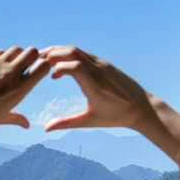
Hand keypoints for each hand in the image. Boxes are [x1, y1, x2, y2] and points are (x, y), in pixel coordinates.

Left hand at [0, 46, 54, 129]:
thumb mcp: (2, 118)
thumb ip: (17, 119)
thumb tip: (27, 125)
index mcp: (21, 88)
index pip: (44, 65)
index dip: (42, 66)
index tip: (36, 71)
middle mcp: (12, 73)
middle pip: (32, 51)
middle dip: (31, 57)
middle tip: (24, 65)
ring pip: (16, 49)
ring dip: (16, 56)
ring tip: (9, 65)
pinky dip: (1, 57)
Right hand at [39, 45, 179, 164]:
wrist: (142, 108)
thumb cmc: (116, 116)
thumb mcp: (90, 121)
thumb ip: (67, 123)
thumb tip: (46, 129)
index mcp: (95, 85)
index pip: (73, 66)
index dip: (58, 67)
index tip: (50, 77)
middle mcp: (99, 71)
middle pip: (72, 52)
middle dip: (53, 53)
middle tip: (37, 60)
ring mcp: (102, 64)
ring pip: (77, 50)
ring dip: (60, 52)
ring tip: (46, 59)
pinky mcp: (105, 63)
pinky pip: (84, 54)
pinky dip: (69, 55)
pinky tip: (62, 63)